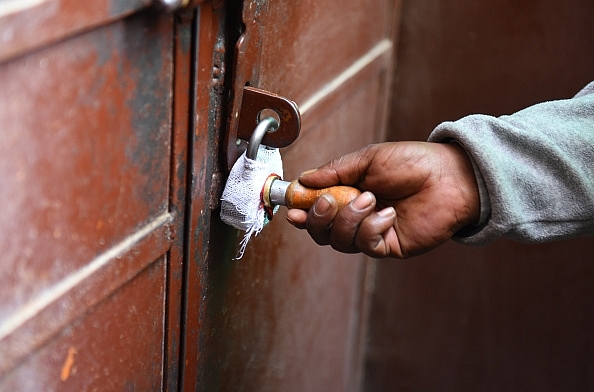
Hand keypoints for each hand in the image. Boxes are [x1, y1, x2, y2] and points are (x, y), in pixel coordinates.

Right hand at [285, 142, 479, 257]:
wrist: (450, 176)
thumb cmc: (414, 163)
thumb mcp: (369, 159)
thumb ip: (336, 171)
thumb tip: (304, 179)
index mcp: (349, 193)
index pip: (317, 209)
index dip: (302, 211)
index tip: (292, 208)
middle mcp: (357, 215)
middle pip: (323, 232)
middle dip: (318, 219)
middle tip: (326, 202)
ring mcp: (372, 232)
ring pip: (341, 240)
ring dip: (349, 219)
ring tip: (370, 199)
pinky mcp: (389, 245)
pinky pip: (367, 245)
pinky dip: (371, 229)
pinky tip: (388, 214)